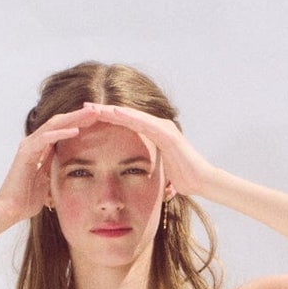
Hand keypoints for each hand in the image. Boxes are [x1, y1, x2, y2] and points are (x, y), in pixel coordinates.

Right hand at [0, 106, 100, 222]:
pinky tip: (76, 130)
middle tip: (97, 110)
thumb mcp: (49, 180)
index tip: (97, 119)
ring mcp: (29, 145)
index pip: (62, 129)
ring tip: (90, 114)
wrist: (10, 209)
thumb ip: (55, 168)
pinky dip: (61, 133)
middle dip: (78, 115)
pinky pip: (45, 138)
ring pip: (53, 125)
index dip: (79, 123)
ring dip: (73, 119)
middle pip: (59, 122)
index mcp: (40, 148)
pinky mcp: (26, 152)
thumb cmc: (28, 198)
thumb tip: (71, 167)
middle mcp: (34, 142)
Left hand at [74, 100, 215, 201]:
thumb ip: (152, 169)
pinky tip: (116, 113)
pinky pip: (145, 123)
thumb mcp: (160, 172)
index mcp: (155, 133)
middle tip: (85, 106)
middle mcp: (159, 126)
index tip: (89, 118)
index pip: (127, 124)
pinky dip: (130, 117)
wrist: (202, 182)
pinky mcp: (168, 133)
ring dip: (113, 111)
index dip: (108, 119)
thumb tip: (143, 180)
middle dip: (105, 111)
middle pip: (127, 116)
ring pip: (133, 116)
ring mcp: (164, 128)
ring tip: (94, 107)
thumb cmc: (183, 178)